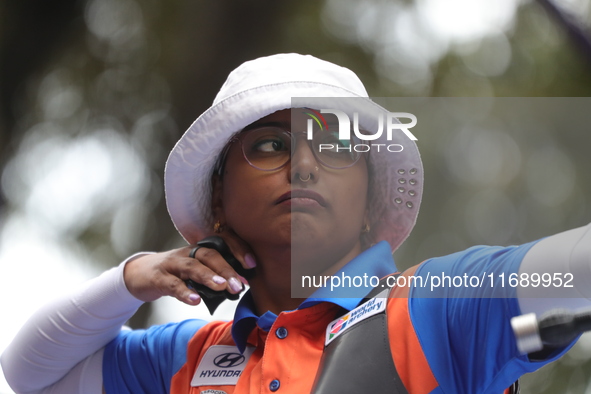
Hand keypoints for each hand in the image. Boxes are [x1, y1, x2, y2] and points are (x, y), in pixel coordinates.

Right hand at [123, 231, 255, 304]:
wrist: (139, 274)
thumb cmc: (175, 273)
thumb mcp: (195, 271)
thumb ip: (214, 276)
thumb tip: (239, 285)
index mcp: (200, 249)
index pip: (221, 242)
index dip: (237, 250)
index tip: (252, 264)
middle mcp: (187, 252)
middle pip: (209, 255)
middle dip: (226, 269)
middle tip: (239, 285)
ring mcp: (172, 264)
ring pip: (192, 266)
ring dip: (208, 276)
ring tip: (221, 286)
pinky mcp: (158, 278)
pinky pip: (172, 284)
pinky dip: (185, 292)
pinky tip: (195, 300)